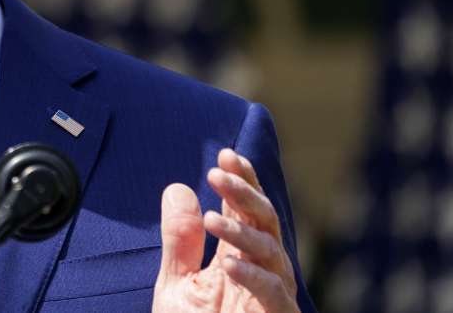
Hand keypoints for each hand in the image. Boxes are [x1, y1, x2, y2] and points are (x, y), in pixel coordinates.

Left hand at [152, 149, 297, 312]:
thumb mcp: (177, 286)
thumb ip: (180, 241)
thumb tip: (179, 188)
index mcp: (240, 259)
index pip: (248, 211)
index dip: (243, 181)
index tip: (227, 154)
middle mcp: (262, 273)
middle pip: (266, 222)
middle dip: (245, 193)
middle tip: (219, 170)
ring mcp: (273, 298)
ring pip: (273, 253)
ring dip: (243, 232)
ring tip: (214, 218)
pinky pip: (275, 295)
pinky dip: (253, 277)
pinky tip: (229, 264)